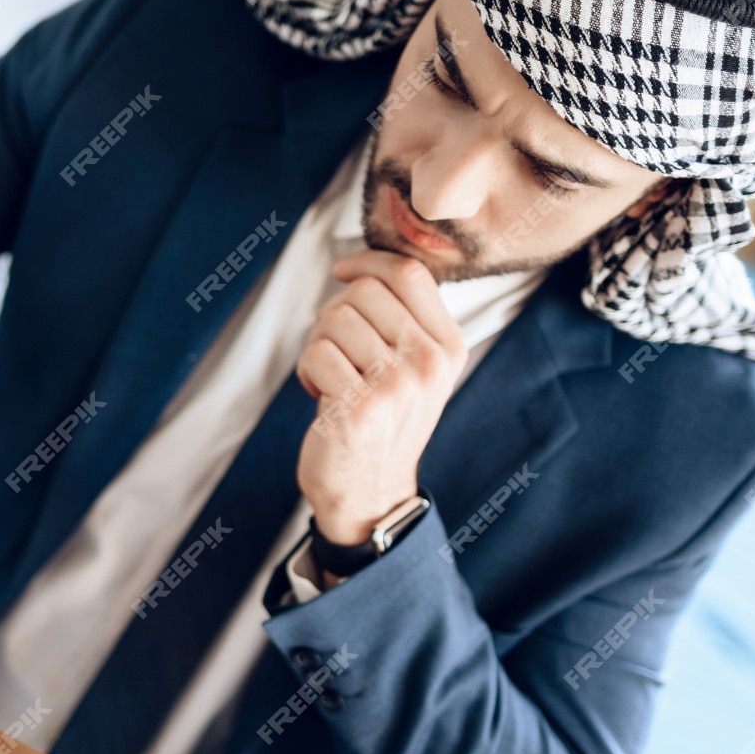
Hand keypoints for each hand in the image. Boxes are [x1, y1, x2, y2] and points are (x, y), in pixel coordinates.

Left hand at [295, 252, 465, 543]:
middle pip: (364, 292)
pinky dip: (306, 372)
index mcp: (448, 347)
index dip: (367, 262)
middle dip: (334, 312)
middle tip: (336, 350)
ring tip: (331, 377)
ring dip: (318, 345)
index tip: (342, 271)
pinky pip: (315, 353)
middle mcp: (429, 364)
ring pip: (334, 320)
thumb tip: (367, 264)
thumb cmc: (383, 422)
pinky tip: (321, 397)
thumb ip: (404, 319)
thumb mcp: (414, 369)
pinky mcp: (360, 407)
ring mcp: (397, 387)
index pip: (409, 274)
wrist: (369, 491)